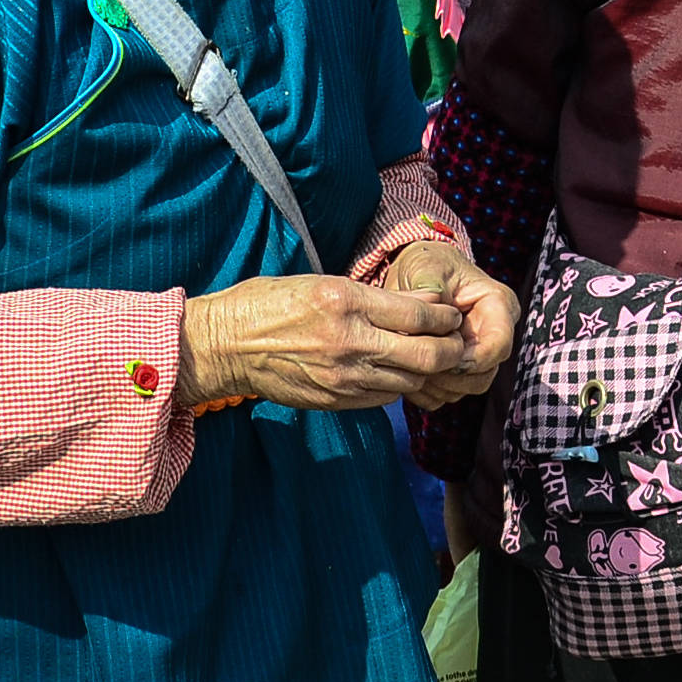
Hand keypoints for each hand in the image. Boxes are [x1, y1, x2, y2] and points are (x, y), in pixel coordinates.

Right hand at [177, 276, 465, 411]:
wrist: (227, 346)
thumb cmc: (271, 303)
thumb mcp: (322, 282)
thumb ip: (374, 296)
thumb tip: (423, 301)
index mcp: (346, 302)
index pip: (418, 314)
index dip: (445, 317)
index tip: (452, 315)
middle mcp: (349, 341)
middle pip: (425, 356)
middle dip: (450, 350)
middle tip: (455, 342)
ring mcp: (342, 376)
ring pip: (409, 380)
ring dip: (425, 370)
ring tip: (430, 357)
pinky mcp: (335, 400)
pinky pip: (384, 397)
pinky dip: (397, 385)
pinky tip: (394, 372)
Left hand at [387, 239, 520, 409]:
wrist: (415, 274)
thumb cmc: (426, 264)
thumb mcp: (427, 266)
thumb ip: (431, 286)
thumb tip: (434, 307)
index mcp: (498, 305)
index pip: (498, 345)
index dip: (473, 359)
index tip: (443, 359)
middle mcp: (494, 334)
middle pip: (485, 374)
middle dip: (452, 377)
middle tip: (419, 368)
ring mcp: (478, 354)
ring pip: (468, 387)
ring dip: (439, 387)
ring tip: (409, 369)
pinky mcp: (460, 370)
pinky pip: (450, 394)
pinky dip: (429, 392)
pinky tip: (408, 376)